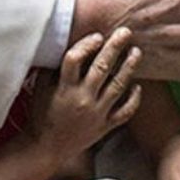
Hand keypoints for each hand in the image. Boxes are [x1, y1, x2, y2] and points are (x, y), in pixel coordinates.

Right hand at [31, 28, 143, 156]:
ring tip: (136, 51)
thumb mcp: (41, 88)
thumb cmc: (42, 113)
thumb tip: (70, 43)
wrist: (46, 148)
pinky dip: (134, 98)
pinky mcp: (105, 126)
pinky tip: (137, 86)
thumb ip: (54, 67)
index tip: (97, 36)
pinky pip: (125, 111)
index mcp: (64, 88)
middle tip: (125, 32)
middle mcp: (82, 99)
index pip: (74, 59)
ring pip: (118, 86)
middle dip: (115, 47)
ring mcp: (96, 113)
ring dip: (129, 66)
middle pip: (102, 68)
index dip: (86, 45)